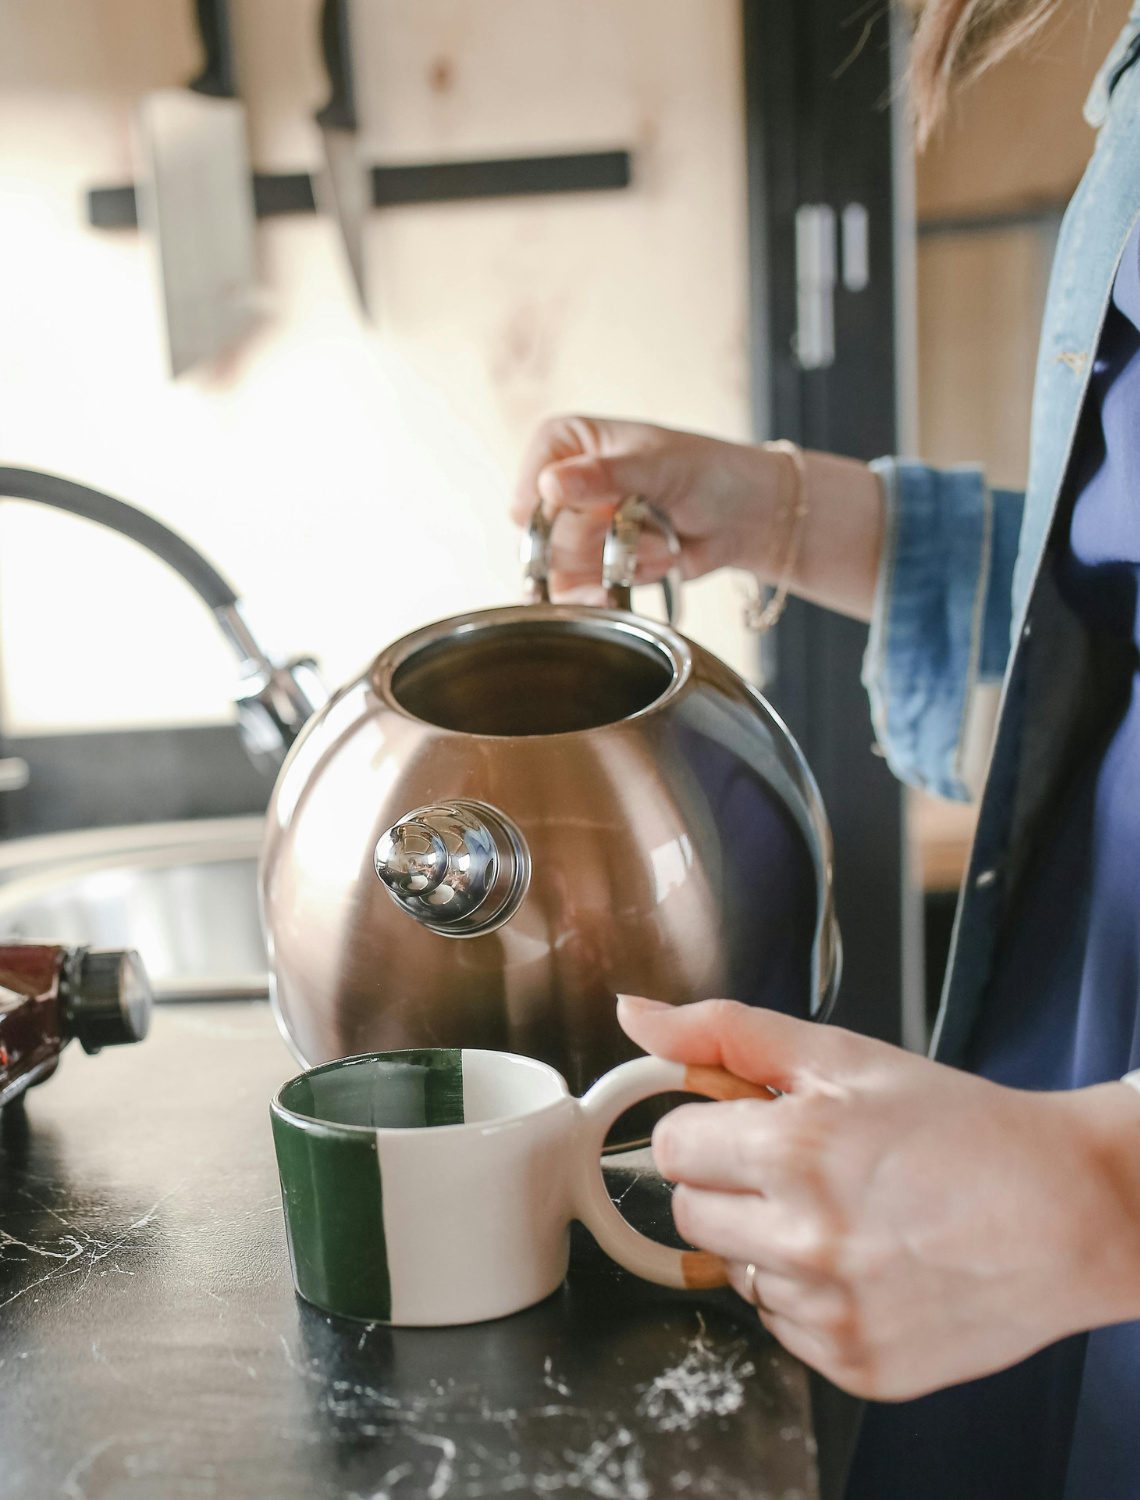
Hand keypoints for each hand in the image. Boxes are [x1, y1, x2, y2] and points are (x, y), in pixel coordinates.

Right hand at [512, 415, 778, 597]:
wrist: (742, 517)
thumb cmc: (707, 473)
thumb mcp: (657, 466)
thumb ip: (604, 476)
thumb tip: (549, 485)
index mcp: (565, 444)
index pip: (530, 491)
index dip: (565, 510)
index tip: (612, 501)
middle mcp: (561, 486)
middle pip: (543, 538)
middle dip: (602, 539)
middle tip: (644, 519)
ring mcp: (575, 528)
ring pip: (559, 569)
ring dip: (617, 562)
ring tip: (658, 541)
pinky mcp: (591, 565)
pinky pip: (573, 593)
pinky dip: (605, 593)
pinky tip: (632, 580)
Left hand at [617, 994, 1139, 1400]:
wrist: (1068, 1211)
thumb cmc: (962, 1128)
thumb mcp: (844, 1057)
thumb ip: (725, 1033)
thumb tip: (637, 1015)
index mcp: (793, 1151)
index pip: (671, 1147)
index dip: (708, 1130)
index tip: (745, 1127)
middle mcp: (804, 1240)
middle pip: (689, 1213)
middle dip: (728, 1183)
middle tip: (801, 1166)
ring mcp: (829, 1312)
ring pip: (734, 1272)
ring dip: (767, 1242)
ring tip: (847, 1214)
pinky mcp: (855, 1365)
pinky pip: (783, 1325)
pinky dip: (808, 1295)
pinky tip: (867, 1261)